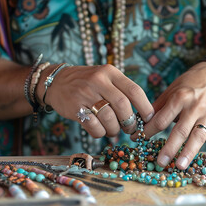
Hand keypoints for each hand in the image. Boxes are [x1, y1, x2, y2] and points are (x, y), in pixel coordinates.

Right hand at [37, 64, 153, 137]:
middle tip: (131, 129)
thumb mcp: (105, 78)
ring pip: (109, 118)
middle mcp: (98, 80)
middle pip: (123, 105)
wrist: (56, 81)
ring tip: (113, 130)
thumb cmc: (88, 83)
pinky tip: (99, 130)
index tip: (149, 119)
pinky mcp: (75, 107)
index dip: (145, 107)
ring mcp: (85, 93)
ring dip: (115, 129)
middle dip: (130, 122)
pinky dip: (100, 133)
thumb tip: (142, 116)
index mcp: (110, 72)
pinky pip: (94, 126)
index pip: (134, 90)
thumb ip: (122, 91)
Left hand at [132, 62, 205, 169]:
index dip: (149, 130)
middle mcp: (195, 107)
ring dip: (189, 152)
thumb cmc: (186, 87)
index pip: (162, 118)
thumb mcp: (169, 92)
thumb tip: (138, 124)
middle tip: (160, 162)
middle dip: (170, 147)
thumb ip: (156, 108)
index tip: (137, 139)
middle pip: (181, 130)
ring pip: (198, 136)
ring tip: (180, 166)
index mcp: (180, 98)